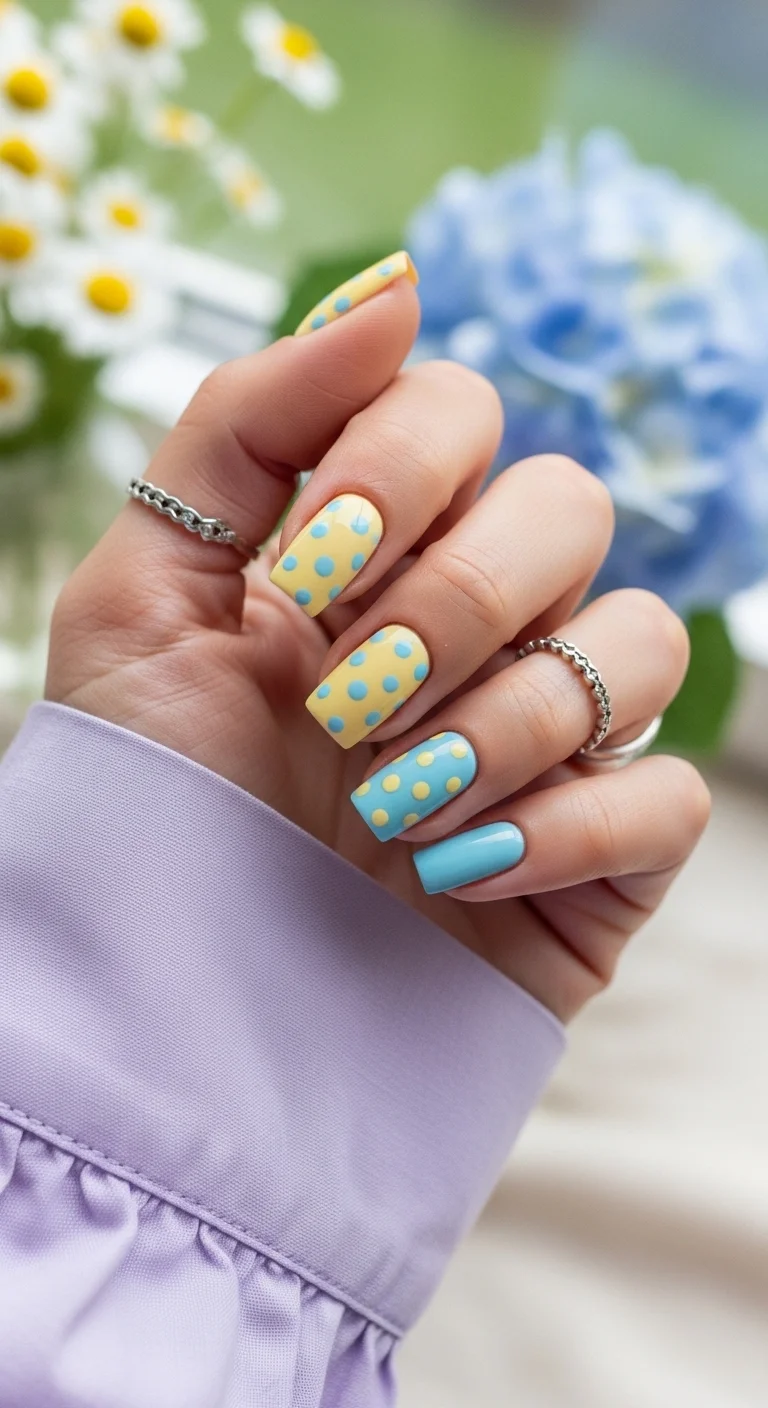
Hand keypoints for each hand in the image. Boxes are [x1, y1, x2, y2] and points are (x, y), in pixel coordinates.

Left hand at [46, 261, 709, 1020]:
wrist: (177, 1015)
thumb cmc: (152, 807)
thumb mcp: (141, 598)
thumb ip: (247, 426)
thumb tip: (397, 288)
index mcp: (371, 551)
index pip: (463, 410)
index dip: (402, 466)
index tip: (310, 571)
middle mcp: (473, 625)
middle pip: (567, 507)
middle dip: (450, 599)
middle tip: (348, 698)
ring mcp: (546, 738)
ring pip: (639, 641)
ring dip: (503, 719)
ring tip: (389, 803)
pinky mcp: (600, 853)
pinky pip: (667, 793)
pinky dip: (565, 828)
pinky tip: (456, 871)